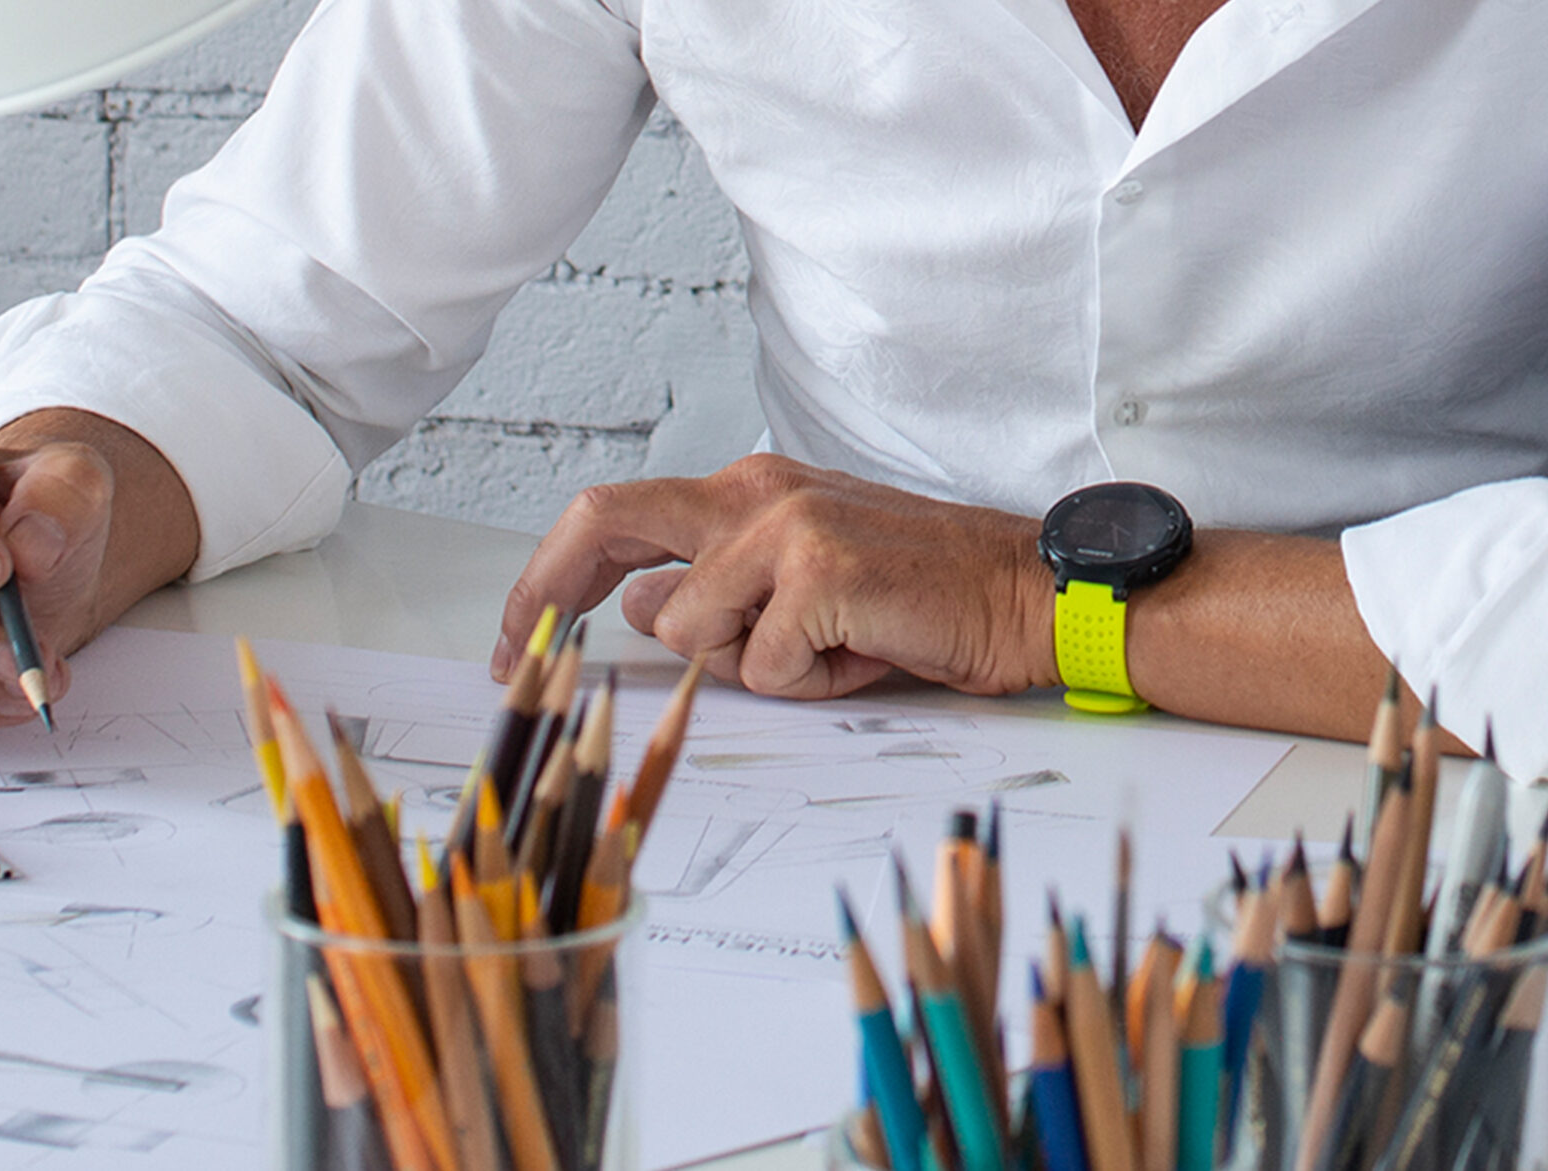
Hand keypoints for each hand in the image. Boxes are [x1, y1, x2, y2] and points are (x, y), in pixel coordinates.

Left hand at [496, 454, 1060, 699]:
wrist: (1029, 595)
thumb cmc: (924, 599)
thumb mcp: (803, 590)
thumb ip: (719, 593)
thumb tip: (643, 613)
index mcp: (750, 490)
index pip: (617, 516)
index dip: (549, 576)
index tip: (519, 634)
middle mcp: (757, 491)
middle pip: (604, 521)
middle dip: (541, 590)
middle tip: (520, 655)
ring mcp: (786, 525)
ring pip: (691, 629)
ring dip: (751, 668)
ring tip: (832, 652)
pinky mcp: (820, 571)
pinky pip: (762, 666)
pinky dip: (811, 683)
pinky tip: (867, 652)